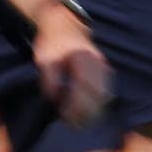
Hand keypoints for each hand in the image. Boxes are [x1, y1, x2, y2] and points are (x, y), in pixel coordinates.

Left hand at [32, 5, 109, 125]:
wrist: (64, 25)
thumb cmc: (52, 43)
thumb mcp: (44, 58)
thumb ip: (49, 78)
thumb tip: (55, 97)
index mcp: (82, 58)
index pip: (83, 87)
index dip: (76, 106)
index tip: (65, 117)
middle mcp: (97, 62)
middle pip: (98, 94)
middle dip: (88, 113)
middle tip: (74, 125)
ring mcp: (103, 66)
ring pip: (105, 94)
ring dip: (95, 111)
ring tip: (81, 122)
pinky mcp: (105, 70)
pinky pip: (106, 91)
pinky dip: (99, 104)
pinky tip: (89, 112)